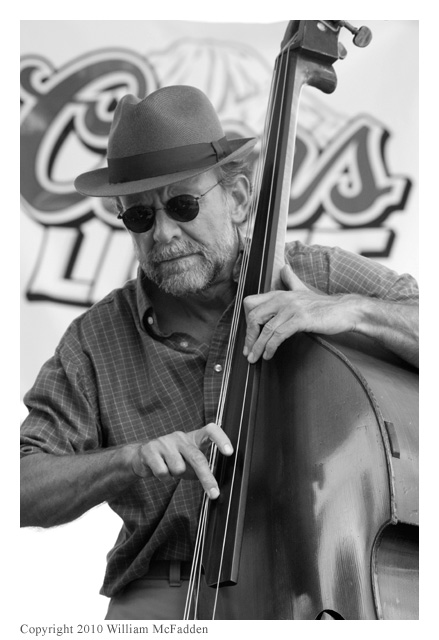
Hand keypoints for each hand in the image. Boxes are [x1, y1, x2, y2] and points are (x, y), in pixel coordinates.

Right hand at [131, 423, 232, 498]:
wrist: (142, 456)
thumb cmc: (173, 459)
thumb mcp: (189, 461)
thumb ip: (201, 467)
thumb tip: (215, 485)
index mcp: (193, 438)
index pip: (210, 430)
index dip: (221, 439)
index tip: (230, 452)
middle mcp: (180, 437)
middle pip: (197, 457)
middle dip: (206, 477)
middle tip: (214, 493)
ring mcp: (164, 441)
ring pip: (178, 468)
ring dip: (175, 475)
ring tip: (170, 470)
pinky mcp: (150, 449)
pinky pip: (162, 472)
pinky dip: (163, 477)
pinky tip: (159, 470)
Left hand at [243, 264, 358, 362]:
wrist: (345, 310)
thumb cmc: (324, 305)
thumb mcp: (303, 290)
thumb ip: (291, 281)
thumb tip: (284, 268)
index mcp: (280, 293)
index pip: (251, 303)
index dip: (246, 321)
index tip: (248, 336)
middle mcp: (283, 298)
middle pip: (254, 317)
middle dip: (249, 337)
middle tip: (248, 351)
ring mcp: (292, 308)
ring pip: (266, 329)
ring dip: (258, 346)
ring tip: (255, 358)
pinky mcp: (301, 319)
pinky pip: (279, 335)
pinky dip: (270, 347)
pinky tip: (268, 355)